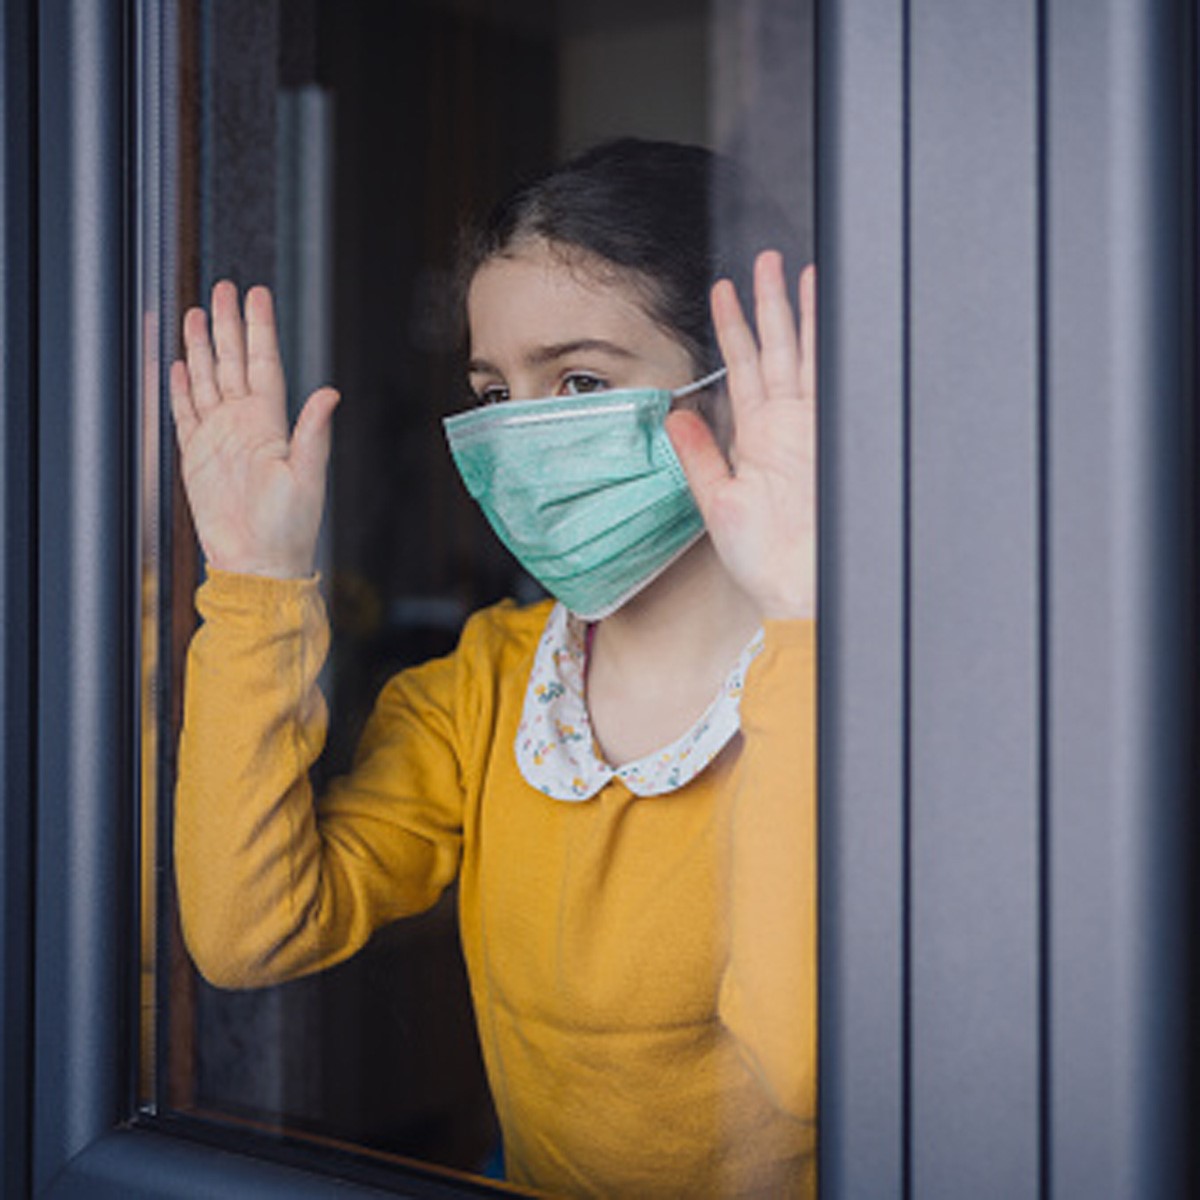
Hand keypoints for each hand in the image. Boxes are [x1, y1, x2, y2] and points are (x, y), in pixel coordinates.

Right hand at [169, 282, 339, 578]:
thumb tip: (329, 394)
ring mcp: (220, 439)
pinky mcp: (198, 457)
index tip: (256, 297)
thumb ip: (313, 433)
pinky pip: (186, 414)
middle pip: (234, 363)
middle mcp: (245, 425)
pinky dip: (182, 389)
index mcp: (272, 425)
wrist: (259, 563)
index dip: (260, 330)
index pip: (265, 364)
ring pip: (208, 381)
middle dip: (228, 326)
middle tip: (224, 289)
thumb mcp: (307, 478)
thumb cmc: (290, 529)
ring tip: (197, 314)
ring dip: (202, 349)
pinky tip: (179, 366)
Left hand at [666, 252, 815, 620]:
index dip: (733, 329)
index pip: (741, 369)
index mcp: (754, 438)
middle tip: (766, 260)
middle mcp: (783, 426)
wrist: (798, 586)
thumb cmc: (761, 558)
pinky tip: (831, 316)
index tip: (725, 291)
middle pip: (775, 351)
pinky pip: (828, 382)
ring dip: (799, 315)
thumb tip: (676, 416)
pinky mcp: (830, 438)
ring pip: (803, 356)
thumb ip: (698, 457)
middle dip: (770, 303)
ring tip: (796, 272)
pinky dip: (829, 348)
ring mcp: (810, 429)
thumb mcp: (716, 503)